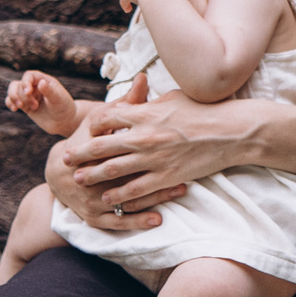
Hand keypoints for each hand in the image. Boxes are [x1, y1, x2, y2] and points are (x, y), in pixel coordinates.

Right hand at [5, 70, 78, 134]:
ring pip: (13, 90)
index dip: (26, 82)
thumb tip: (41, 82)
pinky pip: (11, 100)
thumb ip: (49, 91)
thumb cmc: (64, 108)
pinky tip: (14, 109)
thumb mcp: (58, 99)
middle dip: (22, 95)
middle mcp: (35, 86)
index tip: (28, 93)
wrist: (64, 121)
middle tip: (35, 106)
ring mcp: (29, 96)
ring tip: (22, 107)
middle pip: (18, 84)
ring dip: (14, 98)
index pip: (29, 75)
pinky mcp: (25, 105)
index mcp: (44, 80)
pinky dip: (10, 103)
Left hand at [47, 80, 260, 227]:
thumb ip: (150, 102)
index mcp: (144, 114)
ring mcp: (154, 158)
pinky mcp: (166, 176)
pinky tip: (107, 198)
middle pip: (101, 146)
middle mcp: (143, 136)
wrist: (231, 132)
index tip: (83, 133)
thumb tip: (136, 100)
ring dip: (92, 175)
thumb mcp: (173, 97)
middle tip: (64, 158)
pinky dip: (118, 195)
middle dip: (80, 153)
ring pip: (112, 170)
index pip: (106, 119)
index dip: (91, 127)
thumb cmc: (205, 110)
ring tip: (78, 179)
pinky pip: (135, 189)